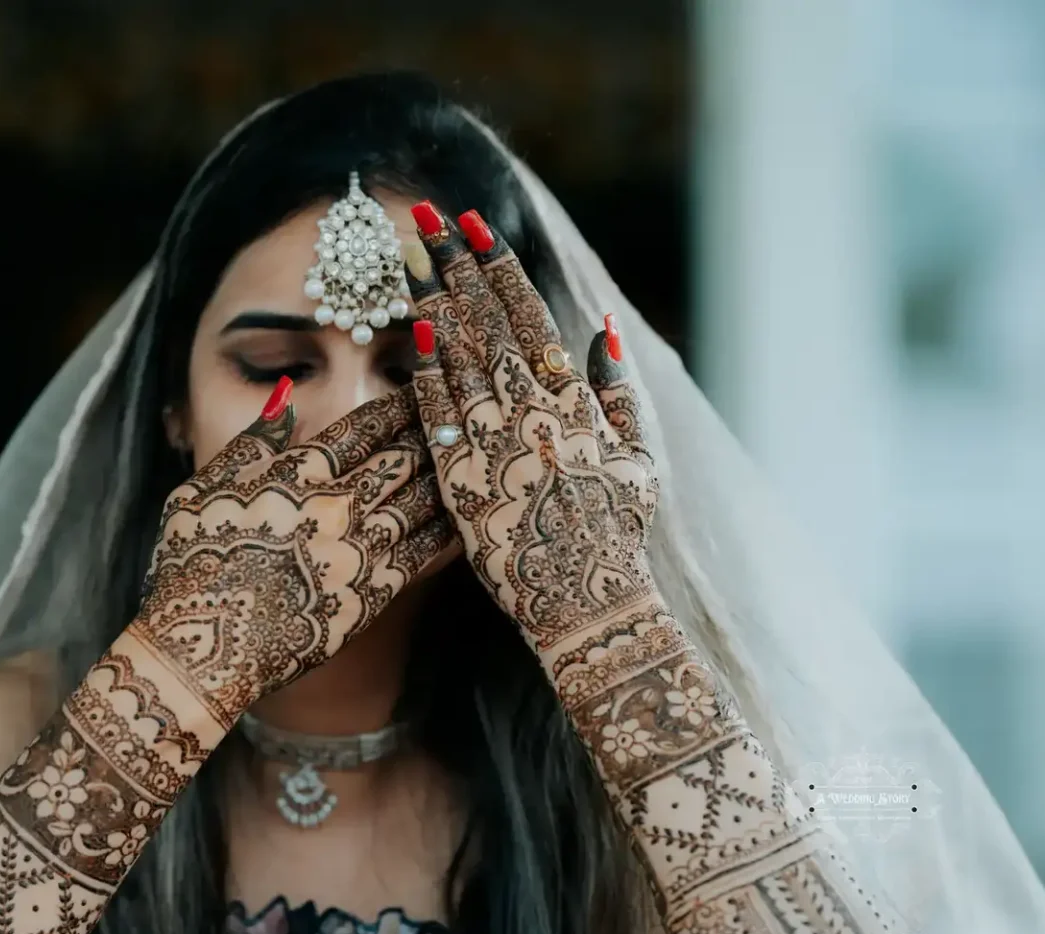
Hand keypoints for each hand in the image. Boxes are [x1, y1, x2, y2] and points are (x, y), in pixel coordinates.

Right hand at [133, 378, 451, 726]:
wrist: (205, 646)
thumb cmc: (190, 568)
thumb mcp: (200, 490)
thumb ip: (250, 442)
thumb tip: (283, 397)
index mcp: (295, 474)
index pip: (359, 429)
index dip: (393, 408)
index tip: (417, 392)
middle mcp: (335, 506)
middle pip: (400, 458)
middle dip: (431, 433)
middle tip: (458, 417)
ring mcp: (358, 550)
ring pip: (420, 501)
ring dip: (446, 476)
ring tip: (468, 458)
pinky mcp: (373, 594)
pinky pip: (425, 554)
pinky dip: (449, 531)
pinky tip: (467, 517)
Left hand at [403, 203, 659, 663]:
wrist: (587, 602)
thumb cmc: (617, 533)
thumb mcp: (637, 458)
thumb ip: (618, 393)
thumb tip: (601, 332)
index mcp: (572, 401)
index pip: (527, 316)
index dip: (498, 268)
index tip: (474, 227)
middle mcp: (530, 412)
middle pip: (485, 323)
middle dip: (455, 266)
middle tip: (427, 219)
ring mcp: (493, 443)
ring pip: (457, 358)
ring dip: (432, 303)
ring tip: (409, 259)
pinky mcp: (461, 479)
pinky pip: (437, 414)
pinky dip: (423, 371)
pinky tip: (407, 334)